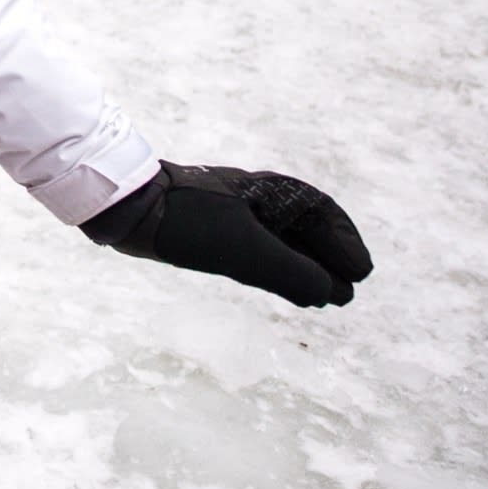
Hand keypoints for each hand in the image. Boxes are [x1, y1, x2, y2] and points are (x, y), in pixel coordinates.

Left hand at [82, 162, 372, 308]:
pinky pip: (263, 246)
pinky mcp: (218, 227)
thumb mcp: (242, 251)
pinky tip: (288, 287)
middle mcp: (259, 198)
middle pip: (308, 228)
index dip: (344, 245)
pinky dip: (282, 267)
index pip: (322, 215)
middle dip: (331, 259)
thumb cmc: (185, 221)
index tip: (360, 274)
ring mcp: (238, 212)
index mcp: (271, 191)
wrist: (127, 207)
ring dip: (308, 266)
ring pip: (286, 239)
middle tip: (350, 290)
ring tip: (328, 296)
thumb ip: (287, 272)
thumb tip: (329, 292)